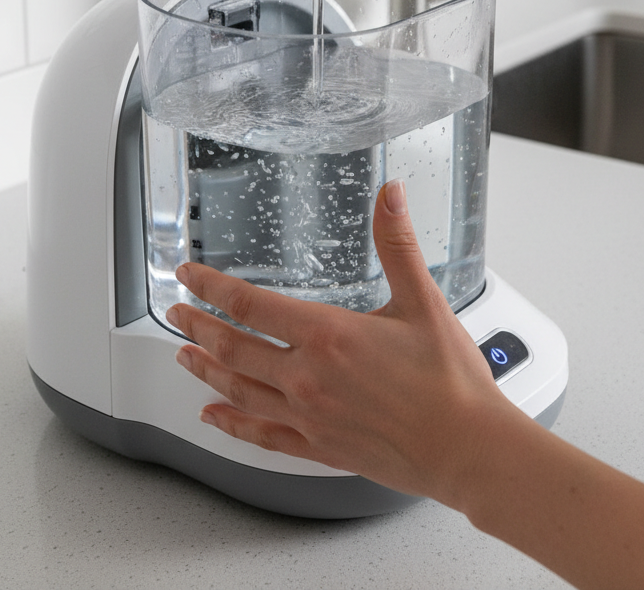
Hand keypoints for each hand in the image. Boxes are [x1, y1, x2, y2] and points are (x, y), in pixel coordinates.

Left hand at [165, 179, 519, 507]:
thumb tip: (389, 194)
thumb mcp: (423, 300)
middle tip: (175, 312)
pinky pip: (262, 435)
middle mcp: (308, 377)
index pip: (249, 304)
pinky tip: (213, 417)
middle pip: (234, 347)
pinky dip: (231, 424)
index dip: (210, 287)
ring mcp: (310, 416)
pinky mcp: (319, 447)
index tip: (188, 275)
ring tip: (182, 355)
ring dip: (205, 369)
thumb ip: (398, 244)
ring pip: (238, 389)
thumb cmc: (450, 381)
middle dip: (197, 326)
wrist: (469, 449)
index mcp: (327, 335)